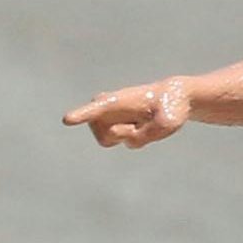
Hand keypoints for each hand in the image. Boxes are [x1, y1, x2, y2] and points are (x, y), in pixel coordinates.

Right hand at [63, 77, 192, 147]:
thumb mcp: (168, 122)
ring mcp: (111, 118)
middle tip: (138, 126)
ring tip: (141, 123)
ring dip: (126, 137)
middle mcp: (109, 108)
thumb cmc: (171, 106)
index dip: (82, 114)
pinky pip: (122, 142)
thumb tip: (129, 141)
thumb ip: (146, 134)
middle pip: (99, 131)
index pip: (97, 108)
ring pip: (107, 140)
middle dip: (117, 135)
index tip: (67, 119)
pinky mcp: (117, 127)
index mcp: (119, 99)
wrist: (175, 101)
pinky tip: (142, 125)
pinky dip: (135, 139)